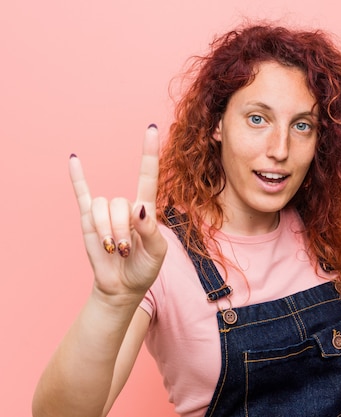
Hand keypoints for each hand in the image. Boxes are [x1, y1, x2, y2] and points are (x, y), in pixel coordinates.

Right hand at [69, 125, 166, 301]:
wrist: (123, 286)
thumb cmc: (144, 268)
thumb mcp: (157, 252)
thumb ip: (151, 229)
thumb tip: (139, 207)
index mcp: (146, 209)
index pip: (148, 176)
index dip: (149, 153)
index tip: (152, 128)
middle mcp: (126, 206)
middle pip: (120, 204)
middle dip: (122, 230)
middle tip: (126, 251)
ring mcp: (106, 212)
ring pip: (102, 208)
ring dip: (107, 232)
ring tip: (114, 249)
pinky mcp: (89, 220)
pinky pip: (82, 194)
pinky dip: (78, 178)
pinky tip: (75, 160)